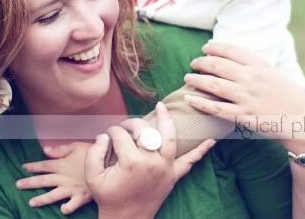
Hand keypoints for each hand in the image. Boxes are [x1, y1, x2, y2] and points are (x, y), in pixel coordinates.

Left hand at [17, 142, 91, 214]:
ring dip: (41, 200)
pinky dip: (67, 208)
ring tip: (31, 203)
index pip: (43, 166)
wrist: (109, 162)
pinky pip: (72, 205)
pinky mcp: (81, 196)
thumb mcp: (76, 146)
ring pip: (52, 195)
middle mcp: (63, 178)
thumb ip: (60, 150)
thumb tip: (45, 150)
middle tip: (17, 185)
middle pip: (43, 181)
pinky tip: (61, 210)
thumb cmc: (93, 152)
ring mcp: (71, 188)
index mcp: (62, 164)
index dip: (32, 166)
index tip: (23, 167)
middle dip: (29, 183)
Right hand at [85, 102, 215, 217]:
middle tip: (124, 127)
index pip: (121, 135)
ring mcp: (165, 168)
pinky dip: (201, 151)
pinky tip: (212, 139)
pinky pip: (189, 162)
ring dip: (167, 120)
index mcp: (131, 162)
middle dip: (132, 124)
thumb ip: (94, 152)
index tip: (107, 135)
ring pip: (169, 138)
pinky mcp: (173, 176)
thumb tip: (104, 134)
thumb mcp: (92, 177)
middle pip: (144, 131)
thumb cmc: (108, 197)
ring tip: (162, 107)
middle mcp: (151, 162)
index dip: (112, 131)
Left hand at [183, 41, 304, 146]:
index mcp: (260, 65)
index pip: (232, 50)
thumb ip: (256, 66)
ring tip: (188, 78)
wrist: (302, 121)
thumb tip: (237, 59)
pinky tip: (190, 99)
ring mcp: (246, 97)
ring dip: (197, 79)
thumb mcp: (274, 74)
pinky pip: (216, 108)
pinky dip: (201, 102)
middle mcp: (251, 78)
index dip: (215, 47)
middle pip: (218, 65)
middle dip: (202, 62)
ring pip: (213, 84)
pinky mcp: (243, 116)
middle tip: (194, 63)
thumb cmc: (290, 97)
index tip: (205, 47)